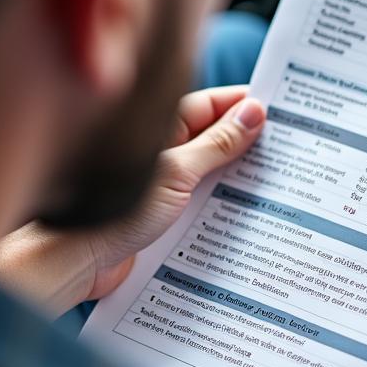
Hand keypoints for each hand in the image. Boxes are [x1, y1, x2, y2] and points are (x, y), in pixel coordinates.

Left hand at [82, 85, 265, 298]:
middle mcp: (164, 153)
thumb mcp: (179, 173)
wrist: (77, 261)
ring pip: (211, 173)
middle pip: (214, 139)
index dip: (244, 106)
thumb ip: (216, 144)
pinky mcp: (165, 215)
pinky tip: (245, 212)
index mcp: (162, 130)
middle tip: (288, 148)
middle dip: (248, 143)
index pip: (212, 106)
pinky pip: (202, 203)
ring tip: (277, 181)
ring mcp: (165, 184)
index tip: (280, 110)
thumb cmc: (115, 211)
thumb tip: (252, 113)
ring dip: (238, 177)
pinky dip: (223, 205)